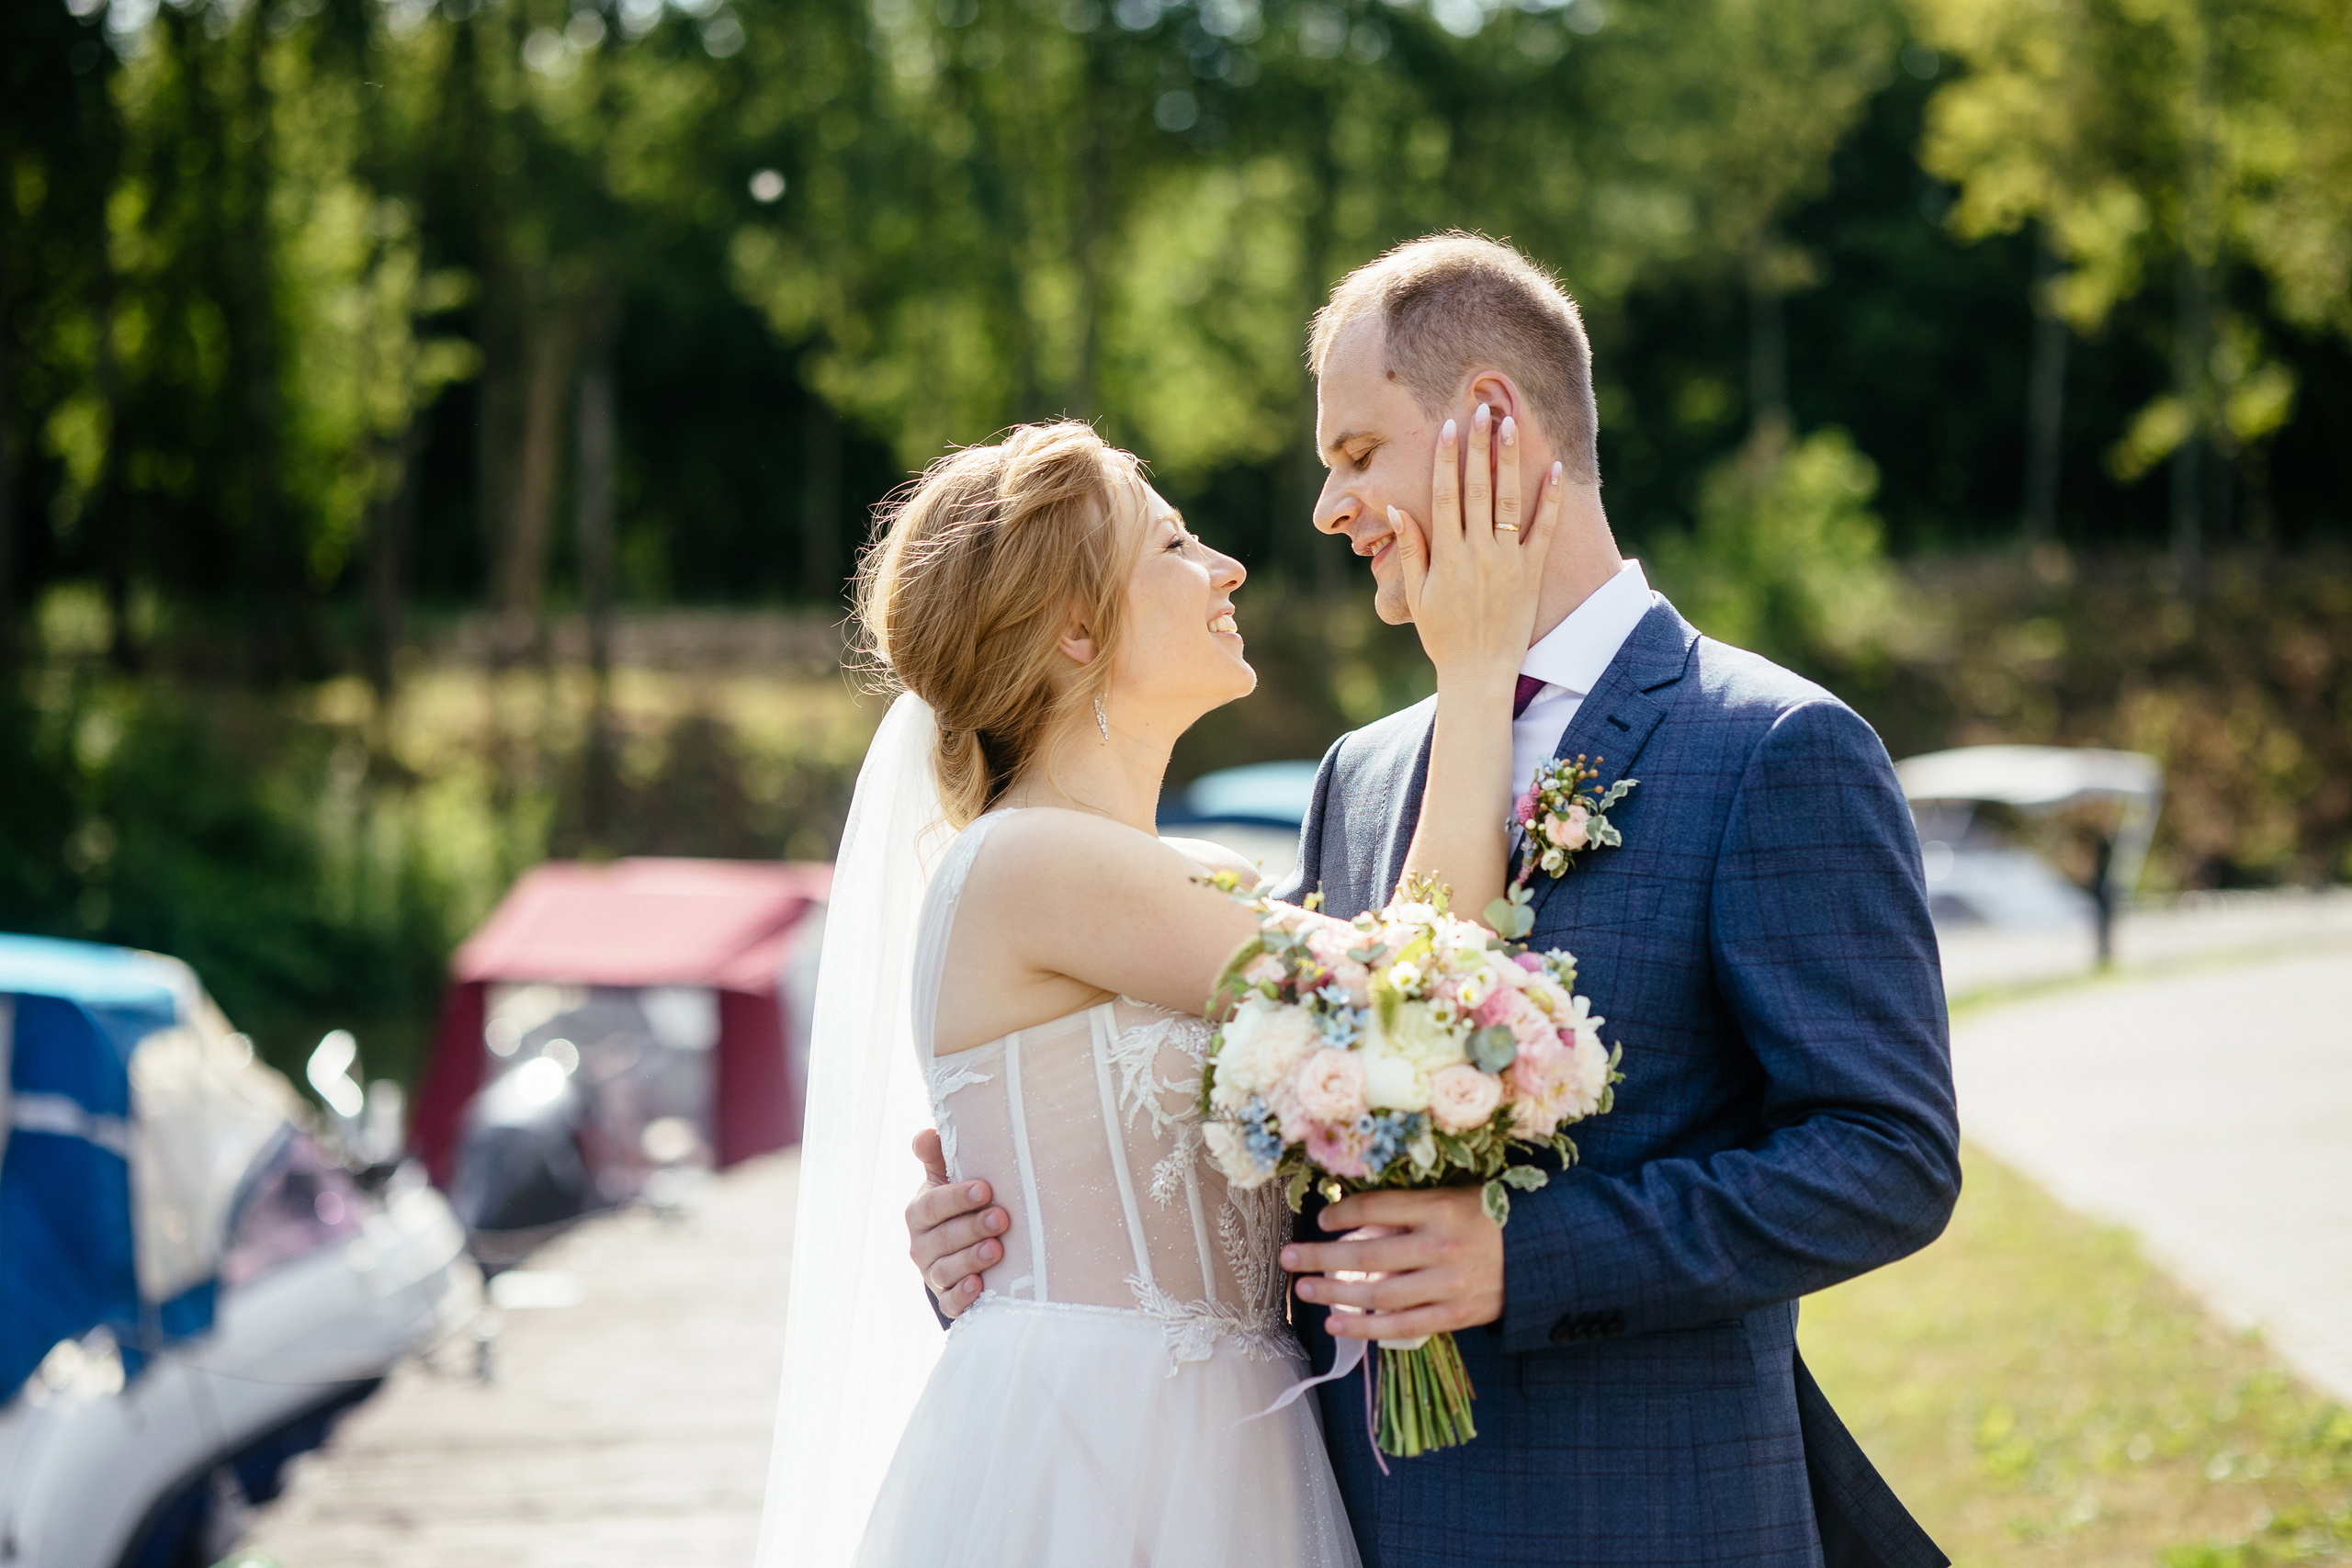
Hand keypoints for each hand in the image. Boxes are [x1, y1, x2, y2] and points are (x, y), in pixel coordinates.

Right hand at [905, 1128, 1007, 1318]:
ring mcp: (932, 1274)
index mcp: (920, 1212)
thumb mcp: (947, 1178)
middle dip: (972, 1228)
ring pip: (945, 1271)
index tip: (985, 1189)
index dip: (957, 1198)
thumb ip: (937, 1156)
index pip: (933, 1204)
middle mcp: (921, 1245)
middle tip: (1002, 1218)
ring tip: (997, 1250)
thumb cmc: (959, 1205)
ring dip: (971, 1260)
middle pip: (942, 1238)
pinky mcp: (946, 1299)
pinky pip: (949, 1302)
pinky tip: (979, 1287)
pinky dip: (962, 1297)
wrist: (961, 1248)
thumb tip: (926, 1134)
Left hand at [1279, 1187, 1504, 1340]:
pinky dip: (1365, 1326)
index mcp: (1440, 1208)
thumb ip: (1409, 1208)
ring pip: (1379, 1294)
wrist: (1542, 1255)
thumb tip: (1352, 1216)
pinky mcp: (1455, 1315)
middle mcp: (1440, 1247)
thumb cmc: (1488, 1219)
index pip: (1376, 1208)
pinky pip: (1402, 1326)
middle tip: (1288, 1257)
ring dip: (1334, 1293)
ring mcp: (1447, 1285)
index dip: (1341, 1214)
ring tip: (1303, 1290)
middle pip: (1367, 1255)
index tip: (1320, 1219)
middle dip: (1320, 1257)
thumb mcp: (1454, 1196)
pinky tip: (1336, 1323)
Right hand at [1389, 404, 1565, 684]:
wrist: (1479, 673)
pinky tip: (1554, 468)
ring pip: (1510, 500)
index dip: (1446, 458)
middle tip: (1482, 408)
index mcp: (1447, 555)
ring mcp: (1508, 561)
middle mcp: (1478, 552)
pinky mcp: (1531, 572)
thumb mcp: (1417, 595)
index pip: (1445, 495)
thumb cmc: (1443, 635)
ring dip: (1509, 460)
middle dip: (1479, 446)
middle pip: (1478, 488)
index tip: (1449, 427)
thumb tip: (1399, 508)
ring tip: (1511, 425)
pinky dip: (1551, 498)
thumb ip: (1412, 550)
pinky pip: (1544, 529)